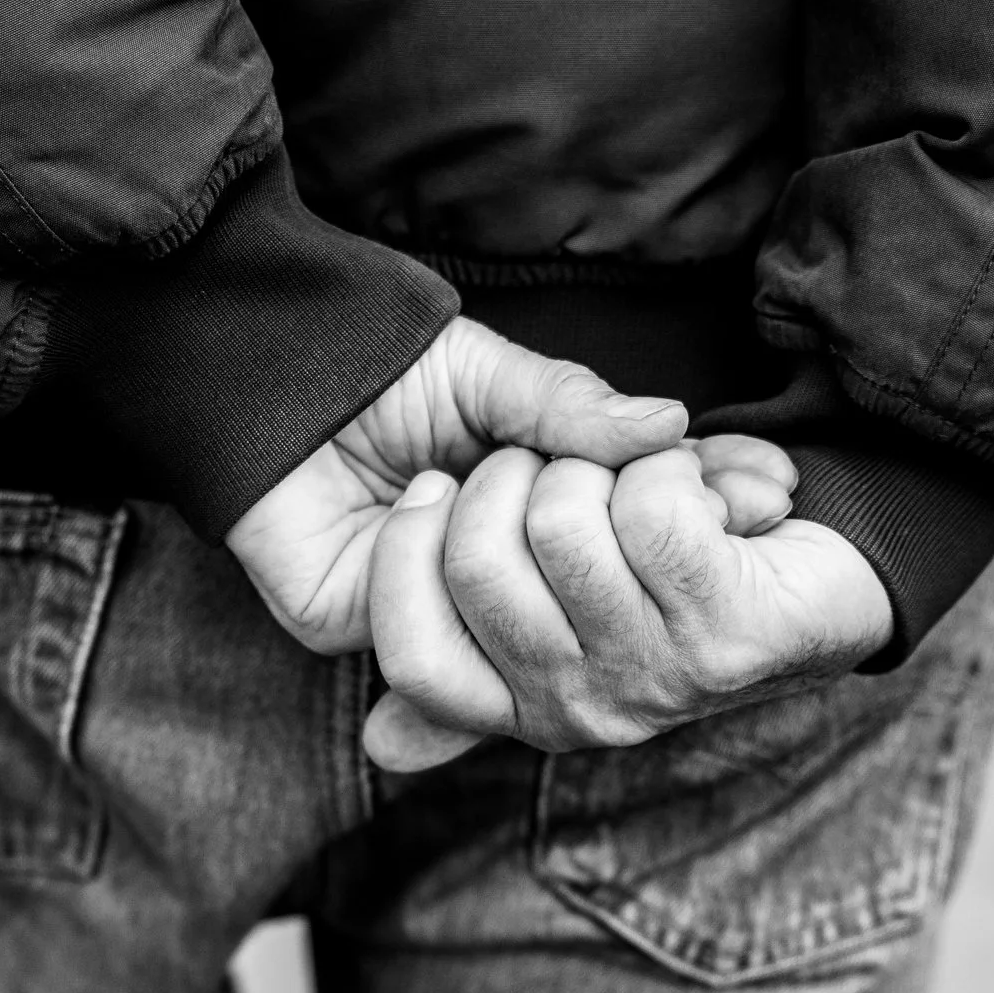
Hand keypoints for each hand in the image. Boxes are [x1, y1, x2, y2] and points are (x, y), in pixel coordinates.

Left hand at [227, 316, 690, 654]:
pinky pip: (418, 634)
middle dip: (559, 524)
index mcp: (528, 534)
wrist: (277, 357)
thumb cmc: (389, 364)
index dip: (650, 538)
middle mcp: (479, 589)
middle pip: (567, 612)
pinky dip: (426, 554)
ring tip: (458, 473)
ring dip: (488, 537)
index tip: (716, 488)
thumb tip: (671, 426)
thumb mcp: (502, 378)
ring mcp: (418, 615)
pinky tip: (416, 497)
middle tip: (518, 462)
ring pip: (497, 629)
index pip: (608, 571)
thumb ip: (577, 410)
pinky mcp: (347, 623)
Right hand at [361, 441, 892, 771]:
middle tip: (571, 472)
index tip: (436, 486)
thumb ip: (467, 656)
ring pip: (565, 519)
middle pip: (479, 562)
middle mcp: (579, 711)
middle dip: (513, 471)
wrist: (831, 576)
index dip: (405, 557)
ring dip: (603, 464)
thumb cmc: (673, 571)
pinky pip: (653, 507)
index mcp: (520, 707)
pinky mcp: (730, 638)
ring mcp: (656, 680)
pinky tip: (707, 492)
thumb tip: (381, 751)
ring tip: (645, 484)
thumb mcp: (555, 604)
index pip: (415, 661)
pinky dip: (677, 465)